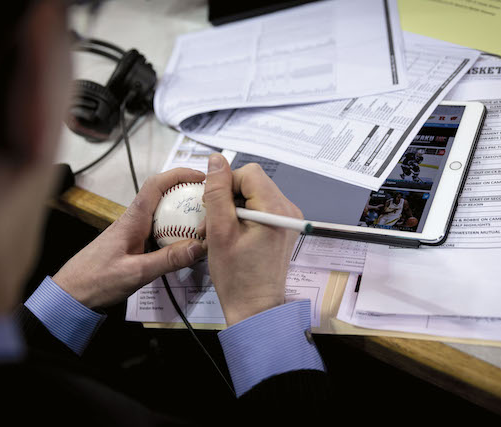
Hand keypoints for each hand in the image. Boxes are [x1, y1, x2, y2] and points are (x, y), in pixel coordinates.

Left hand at [53, 168, 206, 308]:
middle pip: (163, 196)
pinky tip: (185, 243)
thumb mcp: (135, 273)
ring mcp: (134, 232)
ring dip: (183, 214)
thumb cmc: (95, 281)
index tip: (201, 177)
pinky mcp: (134, 244)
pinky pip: (159, 230)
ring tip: (204, 222)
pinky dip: (175, 231)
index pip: (156, 185)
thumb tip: (199, 246)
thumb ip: (167, 260)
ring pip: (163, 214)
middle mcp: (134, 220)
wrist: (71, 294)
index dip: (179, 174)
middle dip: (187, 193)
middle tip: (210, 203)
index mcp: (132, 219)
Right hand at [202, 154, 301, 325]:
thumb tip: (216, 160)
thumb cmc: (237, 276)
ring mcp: (289, 219)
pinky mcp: (285, 228)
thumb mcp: (219, 232)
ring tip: (220, 233)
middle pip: (253, 182)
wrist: (255, 308)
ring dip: (233, 209)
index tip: (212, 208)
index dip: (225, 185)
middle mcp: (288, 210)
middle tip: (212, 224)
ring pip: (255, 195)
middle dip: (228, 198)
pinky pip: (261, 208)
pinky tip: (233, 236)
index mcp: (276, 209)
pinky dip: (244, 217)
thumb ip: (217, 193)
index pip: (248, 173)